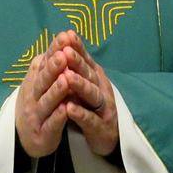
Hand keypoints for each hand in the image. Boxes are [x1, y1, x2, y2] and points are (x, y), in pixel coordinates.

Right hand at [15, 41, 70, 157]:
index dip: (54, 50)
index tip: (64, 37)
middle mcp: (32, 96)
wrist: (25, 138)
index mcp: (34, 81)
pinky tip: (66, 110)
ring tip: (66, 80)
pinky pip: (50, 125)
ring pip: (46, 102)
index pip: (44, 63)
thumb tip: (59, 42)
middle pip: (43, 80)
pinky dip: (57, 117)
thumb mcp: (40, 83)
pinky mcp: (42, 134)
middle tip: (63, 54)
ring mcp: (36, 115)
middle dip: (53, 68)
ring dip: (56, 91)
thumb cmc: (37, 105)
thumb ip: (49, 66)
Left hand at [55, 31, 118, 156]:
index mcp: (96, 76)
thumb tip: (66, 36)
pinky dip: (80, 114)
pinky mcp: (101, 127)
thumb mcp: (85, 82)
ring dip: (80, 85)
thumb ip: (77, 63)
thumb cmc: (91, 104)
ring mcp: (103, 108)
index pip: (86, 59)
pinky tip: (69, 108)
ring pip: (92, 94)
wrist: (107, 136)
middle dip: (77, 62)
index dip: (77, 47)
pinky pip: (90, 119)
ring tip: (67, 77)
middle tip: (65, 51)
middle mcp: (101, 89)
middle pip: (89, 74)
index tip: (66, 35)